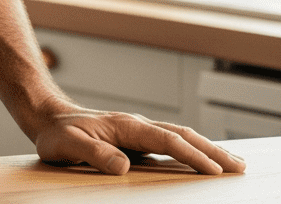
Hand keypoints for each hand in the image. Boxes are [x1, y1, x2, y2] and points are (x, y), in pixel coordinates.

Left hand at [32, 105, 246, 175]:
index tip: (215, 170)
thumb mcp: (68, 145)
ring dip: (206, 149)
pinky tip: (201, 161)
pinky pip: (170, 144)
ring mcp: (137, 132)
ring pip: (179, 138)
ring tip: (232, 163)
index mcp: (125, 126)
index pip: (167, 140)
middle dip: (212, 150)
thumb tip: (123, 166)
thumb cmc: (57, 133)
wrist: (48, 118)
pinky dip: (191, 151)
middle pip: (182, 135)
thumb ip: (94, 154)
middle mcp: (136, 126)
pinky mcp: (135, 140)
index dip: (192, 155)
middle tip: (240, 167)